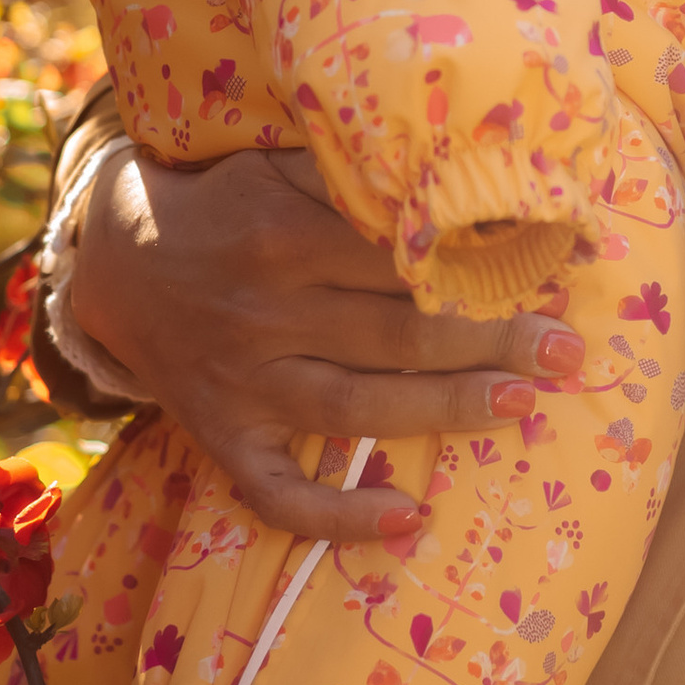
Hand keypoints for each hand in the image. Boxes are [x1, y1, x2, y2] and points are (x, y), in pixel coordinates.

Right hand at [75, 143, 584, 543]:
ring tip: (521, 407)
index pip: (399, 255)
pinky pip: (276, 490)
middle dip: (489, 341)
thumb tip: (452, 172)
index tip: (551, 268)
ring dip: (442, 411)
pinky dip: (337, 514)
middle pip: (395, 332)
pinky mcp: (222, 436)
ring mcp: (243, 382)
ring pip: (355, 405)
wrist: (117, 259)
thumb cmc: (227, 202)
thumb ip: (349, 177)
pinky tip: (403, 519)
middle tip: (567, 351)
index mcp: (284, 232)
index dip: (476, 263)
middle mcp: (265, 310)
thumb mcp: (275, 164)